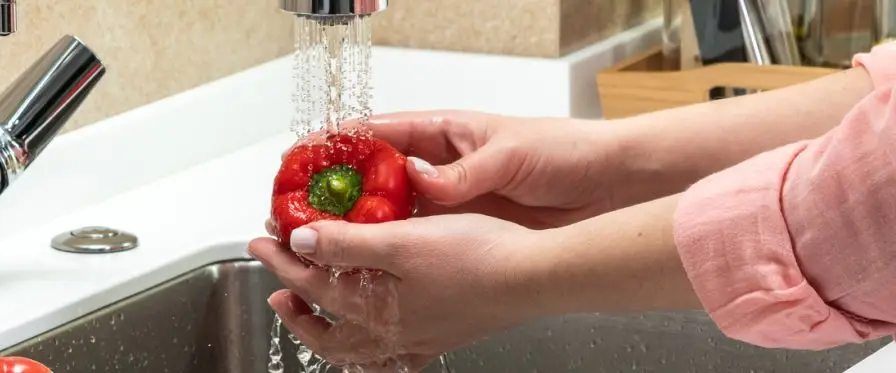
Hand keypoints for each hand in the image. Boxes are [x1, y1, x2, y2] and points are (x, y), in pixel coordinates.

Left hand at [248, 214, 539, 370]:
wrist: (531, 277)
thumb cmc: (475, 255)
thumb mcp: (400, 240)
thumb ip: (346, 244)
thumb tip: (299, 244)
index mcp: (375, 306)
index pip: (312, 282)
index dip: (282, 259)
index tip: (263, 239)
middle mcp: (392, 331)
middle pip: (327, 329)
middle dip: (296, 306)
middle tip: (278, 286)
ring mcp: (419, 339)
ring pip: (358, 351)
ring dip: (327, 332)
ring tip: (312, 314)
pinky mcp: (443, 337)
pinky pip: (397, 356)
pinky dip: (375, 352)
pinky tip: (377, 341)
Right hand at [283, 110, 620, 228]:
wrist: (609, 187)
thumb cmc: (567, 154)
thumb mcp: (512, 155)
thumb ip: (464, 173)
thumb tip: (421, 183)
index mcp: (448, 134)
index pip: (381, 133)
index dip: (340, 142)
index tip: (304, 155)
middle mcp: (443, 169)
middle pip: (376, 178)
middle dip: (338, 191)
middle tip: (302, 206)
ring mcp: (452, 203)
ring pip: (393, 214)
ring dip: (360, 224)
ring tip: (323, 238)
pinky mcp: (465, 233)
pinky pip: (420, 241)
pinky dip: (395, 250)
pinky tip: (370, 262)